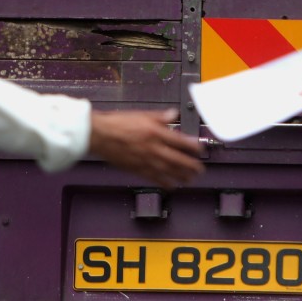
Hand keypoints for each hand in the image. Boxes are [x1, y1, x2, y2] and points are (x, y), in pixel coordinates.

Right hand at [89, 108, 203, 187]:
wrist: (101, 135)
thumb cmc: (117, 123)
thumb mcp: (142, 114)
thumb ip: (160, 116)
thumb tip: (174, 114)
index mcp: (156, 132)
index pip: (181, 141)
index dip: (194, 147)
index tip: (201, 149)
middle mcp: (154, 148)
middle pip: (179, 160)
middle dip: (192, 166)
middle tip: (200, 169)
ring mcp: (147, 161)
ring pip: (170, 172)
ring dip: (182, 176)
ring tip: (190, 179)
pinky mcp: (138, 169)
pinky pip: (155, 178)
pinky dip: (165, 183)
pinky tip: (171, 186)